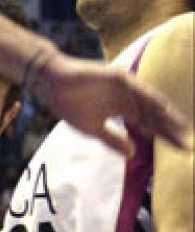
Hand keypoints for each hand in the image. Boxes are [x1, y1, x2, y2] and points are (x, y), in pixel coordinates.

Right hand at [32, 52, 191, 154]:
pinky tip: (163, 108)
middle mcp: (128, 99)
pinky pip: (138, 88)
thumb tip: (133, 154)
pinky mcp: (118, 77)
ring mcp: (124, 88)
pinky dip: (151, 98)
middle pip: (155, 117)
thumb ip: (113, 139)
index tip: (182, 150)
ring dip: (166, 116)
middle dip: (171, 131)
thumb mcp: (92, 129)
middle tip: (188, 145)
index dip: (165, 137)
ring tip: (183, 129)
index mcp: (122, 111)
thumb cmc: (68, 103)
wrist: (50, 83)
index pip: (149, 126)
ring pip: (151, 103)